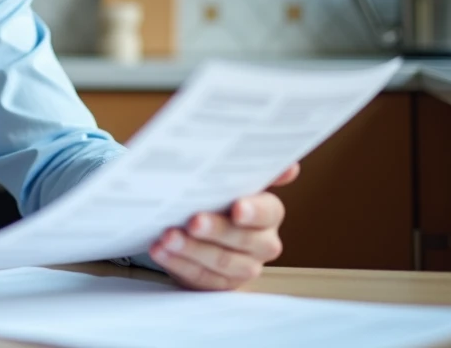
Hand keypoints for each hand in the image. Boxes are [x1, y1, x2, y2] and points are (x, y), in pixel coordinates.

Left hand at [149, 163, 299, 290]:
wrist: (204, 231)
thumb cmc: (218, 200)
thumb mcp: (231, 181)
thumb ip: (252, 170)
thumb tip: (290, 166)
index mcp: (268, 214)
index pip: (269, 212)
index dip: (255, 211)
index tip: (238, 207)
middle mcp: (262, 243)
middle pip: (243, 239)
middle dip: (216, 230)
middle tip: (194, 221)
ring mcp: (243, 267)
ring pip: (221, 261)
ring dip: (192, 249)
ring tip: (168, 237)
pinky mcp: (219, 284)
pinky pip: (200, 276)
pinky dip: (178, 263)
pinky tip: (160, 250)